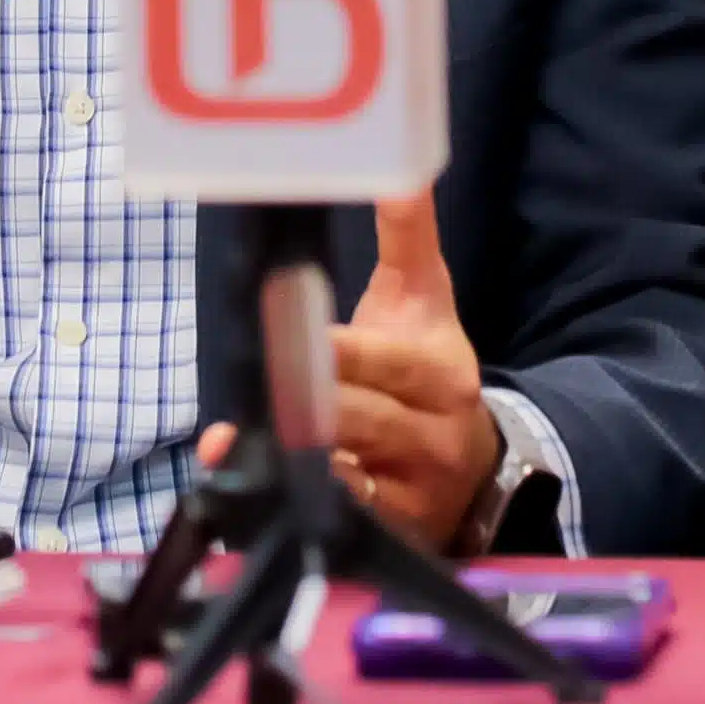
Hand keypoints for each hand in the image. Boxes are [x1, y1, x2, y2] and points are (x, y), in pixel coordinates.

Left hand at [190, 196, 502, 551]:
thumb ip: (409, 233)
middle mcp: (432, 438)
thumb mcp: (427, 300)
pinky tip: (250, 494)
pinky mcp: (387, 538)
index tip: (295, 335)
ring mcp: (411, 496)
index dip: (338, 353)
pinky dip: (293, 508)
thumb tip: (402, 165)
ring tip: (230, 446)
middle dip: (303, 406)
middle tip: (253, 394)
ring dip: (287, 463)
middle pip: (357, 420)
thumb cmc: (428, 368)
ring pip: (342, 479)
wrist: (474, 465)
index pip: (383, 362)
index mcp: (440, 373)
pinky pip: (334, 524)